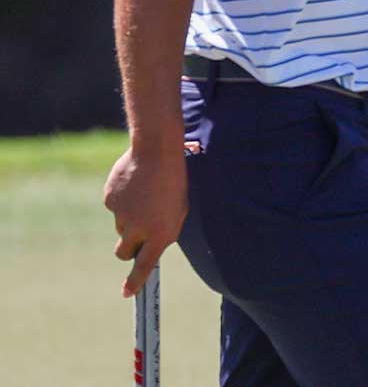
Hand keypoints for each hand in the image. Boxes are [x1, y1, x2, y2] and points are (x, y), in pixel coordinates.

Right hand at [103, 144, 188, 297]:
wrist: (157, 152)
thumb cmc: (175, 181)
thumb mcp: (178, 209)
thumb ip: (164, 230)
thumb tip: (148, 246)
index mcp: (161, 232)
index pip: (145, 265)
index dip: (135, 281)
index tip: (127, 294)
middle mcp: (139, 229)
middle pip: (124, 252)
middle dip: (128, 249)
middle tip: (138, 234)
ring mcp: (122, 216)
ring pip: (121, 227)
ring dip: (130, 218)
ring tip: (146, 195)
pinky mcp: (109, 202)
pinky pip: (115, 208)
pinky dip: (123, 200)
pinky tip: (135, 184)